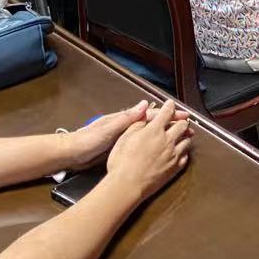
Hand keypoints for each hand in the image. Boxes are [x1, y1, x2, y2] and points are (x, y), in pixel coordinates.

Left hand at [65, 99, 191, 168]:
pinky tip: (159, 149)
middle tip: (187, 127)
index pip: (152, 114)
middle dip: (170, 123)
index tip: (183, 116)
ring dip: (164, 134)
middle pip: (153, 122)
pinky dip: (153, 143)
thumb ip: (126, 117)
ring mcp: (124, 135)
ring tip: (178, 138)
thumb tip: (145, 104)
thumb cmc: (88, 140)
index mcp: (125, 118)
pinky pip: (142, 142)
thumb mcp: (108, 128)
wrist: (72, 154)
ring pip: (149, 133)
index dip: (168, 114)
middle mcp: (127, 124)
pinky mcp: (121, 147)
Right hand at [105, 99, 193, 201]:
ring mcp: (173, 155)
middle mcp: (168, 140)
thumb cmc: (121, 161)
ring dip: (185, 136)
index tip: (170, 104)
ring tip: (182, 135)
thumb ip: (137, 124)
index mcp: (155, 130)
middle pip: (182, 125)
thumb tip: (145, 116)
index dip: (169, 106)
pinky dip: (184, 152)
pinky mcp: (175, 168)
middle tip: (179, 120)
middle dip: (181, 120)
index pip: (167, 112)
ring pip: (187, 140)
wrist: (127, 186)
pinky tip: (179, 153)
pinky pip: (185, 157)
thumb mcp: (125, 138)